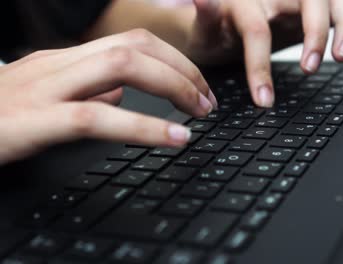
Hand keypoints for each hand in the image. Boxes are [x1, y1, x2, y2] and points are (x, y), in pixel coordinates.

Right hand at [0, 29, 216, 164]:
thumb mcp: (47, 97)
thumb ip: (87, 92)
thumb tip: (120, 97)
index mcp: (66, 60)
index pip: (132, 42)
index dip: (174, 60)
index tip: (198, 86)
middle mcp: (59, 64)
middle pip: (136, 47)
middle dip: (183, 70)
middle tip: (209, 100)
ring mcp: (46, 88)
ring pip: (122, 67)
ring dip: (174, 87)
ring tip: (201, 112)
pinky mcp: (35, 120)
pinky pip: (97, 117)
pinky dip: (144, 126)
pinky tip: (174, 138)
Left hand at [185, 0, 342, 106]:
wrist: (226, 23)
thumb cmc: (215, 28)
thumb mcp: (204, 26)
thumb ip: (205, 12)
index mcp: (250, 1)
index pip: (259, 29)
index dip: (261, 65)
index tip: (263, 100)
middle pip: (311, 3)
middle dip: (316, 35)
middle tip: (312, 68)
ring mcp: (302, 2)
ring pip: (335, 4)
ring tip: (341, 57)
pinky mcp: (317, 11)